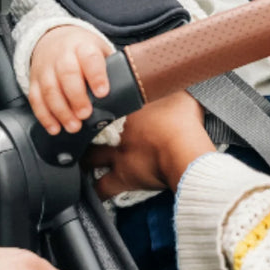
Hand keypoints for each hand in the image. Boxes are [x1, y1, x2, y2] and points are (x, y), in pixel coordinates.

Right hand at [29, 25, 112, 133]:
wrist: (53, 37)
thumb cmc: (83, 50)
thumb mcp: (99, 50)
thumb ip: (110, 68)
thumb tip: (127, 93)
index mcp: (83, 46)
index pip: (90, 58)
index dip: (96, 76)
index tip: (103, 93)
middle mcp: (62, 55)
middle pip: (67, 75)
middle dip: (76, 97)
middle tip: (85, 114)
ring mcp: (46, 68)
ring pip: (49, 89)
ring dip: (61, 111)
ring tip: (73, 126)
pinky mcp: (34, 80)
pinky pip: (36, 99)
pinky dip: (44, 116)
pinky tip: (54, 128)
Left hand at [87, 90, 215, 195]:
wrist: (184, 151)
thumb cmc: (183, 122)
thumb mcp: (179, 94)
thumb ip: (170, 86)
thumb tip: (172, 75)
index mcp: (128, 109)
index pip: (106, 104)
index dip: (101, 106)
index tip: (101, 106)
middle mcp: (116, 132)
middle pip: (89, 131)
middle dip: (84, 133)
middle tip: (84, 134)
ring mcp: (117, 155)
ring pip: (89, 159)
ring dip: (86, 161)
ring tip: (85, 163)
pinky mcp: (123, 178)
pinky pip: (102, 189)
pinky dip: (98, 192)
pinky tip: (96, 194)